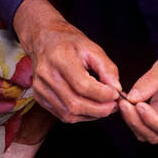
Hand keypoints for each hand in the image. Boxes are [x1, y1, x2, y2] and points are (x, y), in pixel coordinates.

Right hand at [14, 0, 120, 122]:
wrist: (45, 41)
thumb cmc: (70, 44)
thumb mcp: (92, 48)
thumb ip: (107, 68)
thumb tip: (117, 89)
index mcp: (59, 58)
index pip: (82, 85)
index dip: (102, 94)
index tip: (116, 94)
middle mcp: (46, 75)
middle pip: (75, 104)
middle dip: (99, 109)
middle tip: (114, 106)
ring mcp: (41, 89)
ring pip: (69, 114)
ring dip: (92, 115)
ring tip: (105, 107)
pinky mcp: (40, 98)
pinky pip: (63, 116)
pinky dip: (81, 116)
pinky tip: (92, 108)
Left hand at [119, 44, 157, 143]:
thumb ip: (148, 83)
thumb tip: (131, 98)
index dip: (153, 122)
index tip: (140, 106)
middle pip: (157, 134)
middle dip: (138, 122)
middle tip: (124, 103)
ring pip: (149, 133)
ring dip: (133, 121)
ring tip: (124, 103)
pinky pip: (145, 124)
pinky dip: (134, 117)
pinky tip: (127, 103)